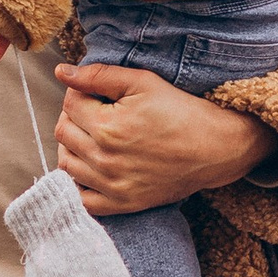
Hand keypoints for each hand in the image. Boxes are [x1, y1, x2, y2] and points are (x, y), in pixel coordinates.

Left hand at [53, 62, 273, 217]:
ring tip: (95, 137)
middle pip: (63, 133)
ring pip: (67, 165)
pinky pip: (83, 199)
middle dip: (75, 117)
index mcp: (107, 126)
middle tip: (97, 113)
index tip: (99, 95)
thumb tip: (61, 72)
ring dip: (74, 147)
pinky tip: (96, 169)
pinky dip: (82, 184)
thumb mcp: (143, 82)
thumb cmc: (181, 111)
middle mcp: (104, 159)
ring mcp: (112, 185)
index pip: (69, 104)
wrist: (216, 148)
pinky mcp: (122, 204)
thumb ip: (98, 75)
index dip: (80, 93)